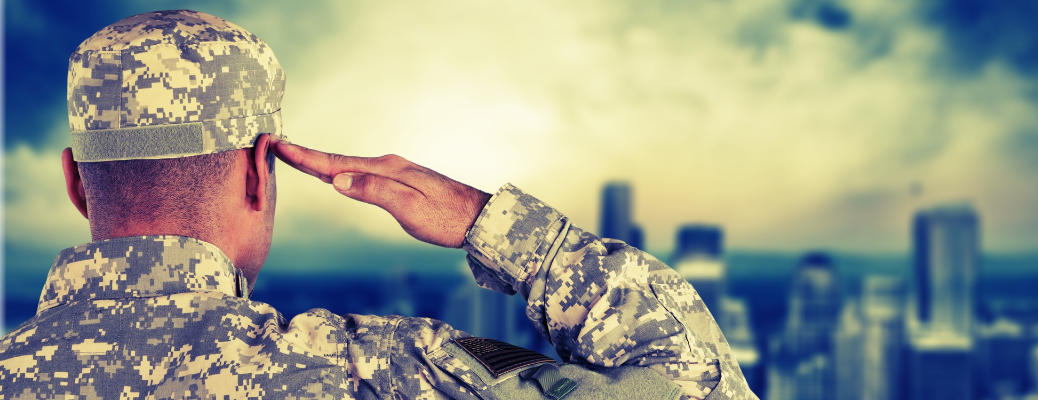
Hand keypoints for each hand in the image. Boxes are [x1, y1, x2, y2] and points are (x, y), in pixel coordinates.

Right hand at [270, 137, 491, 247]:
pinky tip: (337, 174)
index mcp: (386, 169)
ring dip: (322, 163)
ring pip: (349, 166)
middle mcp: (388, 165)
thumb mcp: (408, 207)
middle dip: (307, 156)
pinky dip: (342, 171)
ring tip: (296, 157)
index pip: (337, 163)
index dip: (306, 157)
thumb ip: (373, 191)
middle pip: (339, 161)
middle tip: (276, 146)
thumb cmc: (446, 217)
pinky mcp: (401, 182)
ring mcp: (395, 172)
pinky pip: (362, 173)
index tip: (279, 146)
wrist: (479, 219)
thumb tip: (338, 180)